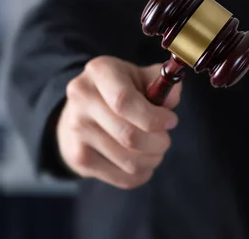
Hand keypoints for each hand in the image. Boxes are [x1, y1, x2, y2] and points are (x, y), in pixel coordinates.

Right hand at [57, 56, 180, 188]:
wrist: (80, 110)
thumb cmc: (120, 90)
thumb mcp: (139, 76)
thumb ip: (161, 82)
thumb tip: (172, 97)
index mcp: (100, 71)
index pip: (124, 102)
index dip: (154, 117)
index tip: (171, 121)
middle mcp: (81, 98)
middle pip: (129, 136)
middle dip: (159, 143)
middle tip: (165, 140)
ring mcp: (76, 130)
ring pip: (129, 161)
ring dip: (153, 159)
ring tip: (155, 150)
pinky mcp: (78, 158)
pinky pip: (122, 178)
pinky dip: (142, 174)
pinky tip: (143, 162)